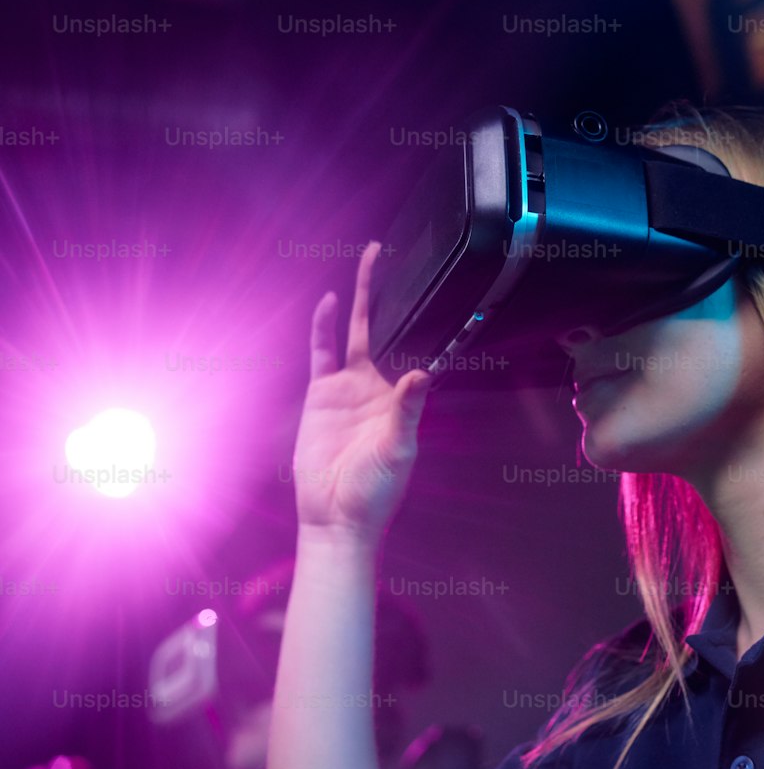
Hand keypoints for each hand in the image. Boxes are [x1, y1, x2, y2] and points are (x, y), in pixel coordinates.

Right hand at [291, 241, 432, 538]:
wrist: (334, 514)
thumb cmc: (375, 490)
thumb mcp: (398, 449)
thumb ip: (407, 410)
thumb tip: (421, 374)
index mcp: (401, 399)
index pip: (413, 350)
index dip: (422, 322)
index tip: (438, 290)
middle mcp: (375, 386)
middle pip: (383, 328)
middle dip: (387, 292)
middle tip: (387, 254)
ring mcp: (346, 388)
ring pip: (353, 332)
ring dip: (360, 299)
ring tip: (370, 261)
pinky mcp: (320, 395)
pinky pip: (321, 353)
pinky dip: (323, 326)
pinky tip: (329, 302)